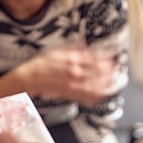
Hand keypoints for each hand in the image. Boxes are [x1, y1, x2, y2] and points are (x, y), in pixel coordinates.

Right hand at [0, 44, 116, 106]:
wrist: (25, 80)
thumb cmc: (38, 66)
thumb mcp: (55, 52)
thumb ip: (71, 49)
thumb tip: (84, 45)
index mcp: (70, 59)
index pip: (92, 58)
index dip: (104, 58)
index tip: (113, 57)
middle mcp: (72, 71)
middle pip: (96, 71)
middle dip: (108, 71)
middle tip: (117, 69)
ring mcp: (70, 84)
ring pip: (93, 85)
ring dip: (105, 84)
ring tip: (114, 83)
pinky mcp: (67, 94)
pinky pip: (84, 97)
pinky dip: (94, 97)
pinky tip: (101, 96)